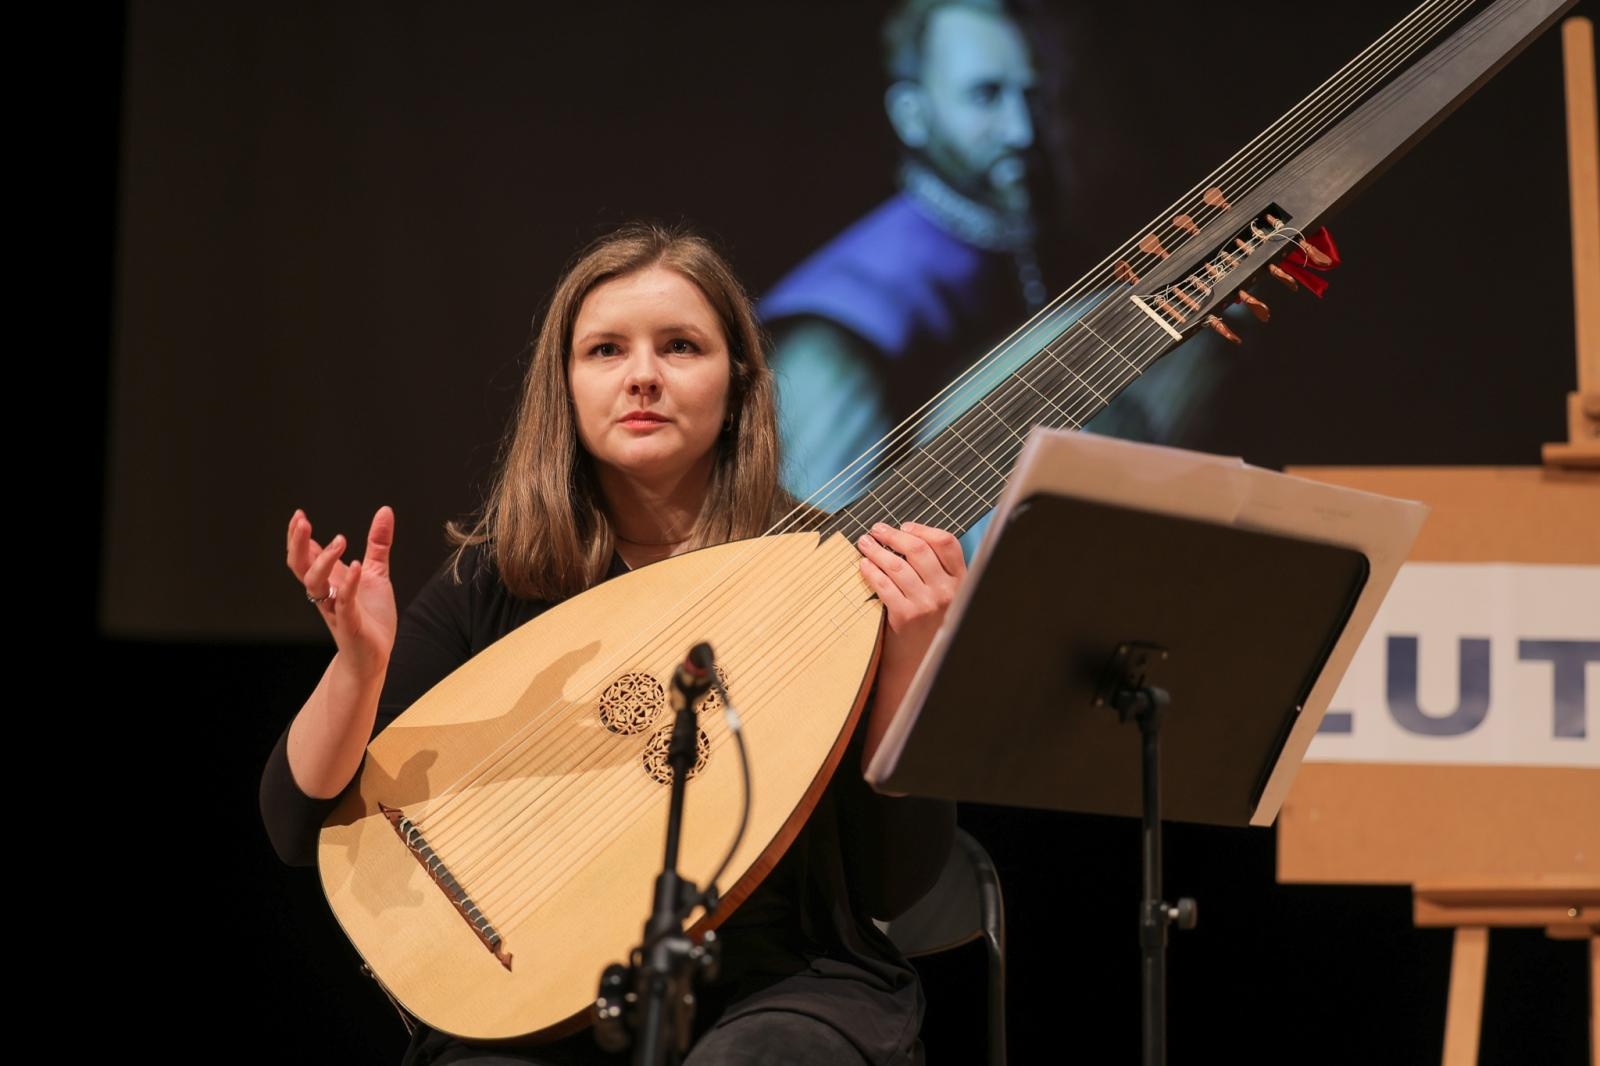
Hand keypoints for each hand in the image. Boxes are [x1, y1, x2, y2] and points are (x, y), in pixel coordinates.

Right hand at [286, 506, 397, 678]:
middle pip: (299, 566)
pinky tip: (357, 567)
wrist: (375, 656)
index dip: (298, 537)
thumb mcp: (377, 572)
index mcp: (329, 580)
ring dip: (323, 561)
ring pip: (314, 584)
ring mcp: (336, 608)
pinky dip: (348, 585)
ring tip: (340, 541)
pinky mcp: (350, 624)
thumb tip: (385, 511)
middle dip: (298, 544)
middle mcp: (326, 593)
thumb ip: (378, 543)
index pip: (304, 556)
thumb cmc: (371, 616)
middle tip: (302, 521)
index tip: (299, 515)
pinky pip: (343, 603)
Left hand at [855, 522, 965, 739]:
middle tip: (876, 530)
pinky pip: (884, 585)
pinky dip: (871, 571)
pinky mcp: (906, 618)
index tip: (905, 527)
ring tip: (864, 544)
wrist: (925, 671)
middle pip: (919, 549)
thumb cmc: (933, 633)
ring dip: (877, 550)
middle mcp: (948, 592)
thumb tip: (911, 542)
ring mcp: (927, 605)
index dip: (923, 530)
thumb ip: (940, 576)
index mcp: (961, 583)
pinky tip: (863, 566)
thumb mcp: (949, 602)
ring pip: (898, 565)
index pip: (947, 543)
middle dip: (894, 535)